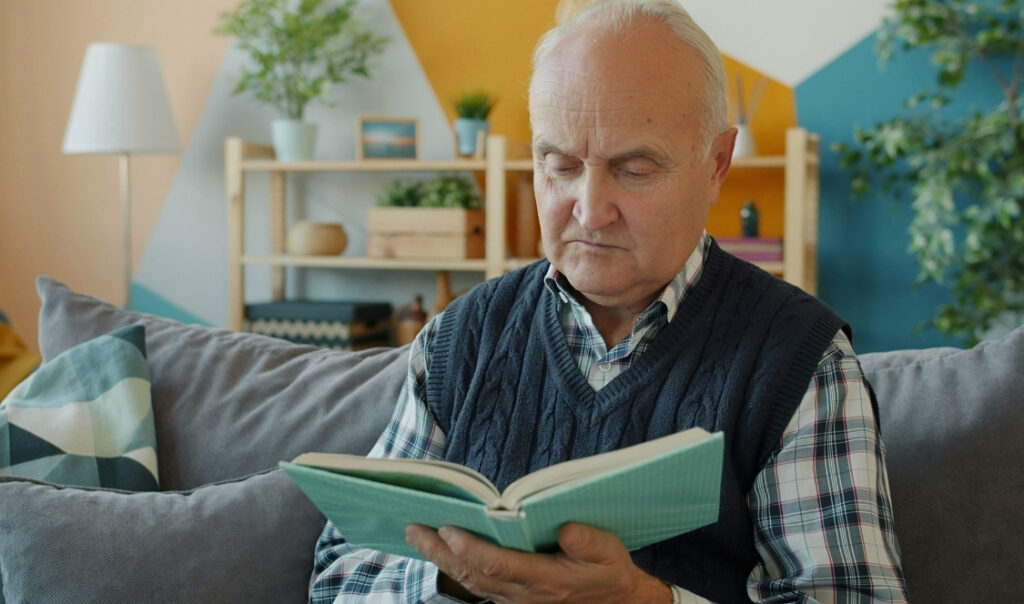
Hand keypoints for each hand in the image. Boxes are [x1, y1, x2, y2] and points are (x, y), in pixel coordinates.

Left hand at [405, 522, 671, 602]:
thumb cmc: (607, 572)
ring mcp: (515, 600)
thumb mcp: (608, 552)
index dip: (471, 549)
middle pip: (474, 575)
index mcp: (547, 581)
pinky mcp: (511, 598)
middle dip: (441, 552)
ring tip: (416, 534)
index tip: (449, 529)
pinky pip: (476, 585)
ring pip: (470, 582)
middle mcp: (525, 594)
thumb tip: (566, 529)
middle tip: (413, 529)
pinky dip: (454, 567)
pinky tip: (440, 549)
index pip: (500, 566)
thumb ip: (588, 541)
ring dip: (441, 559)